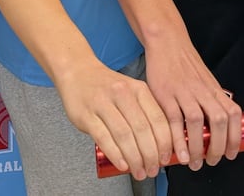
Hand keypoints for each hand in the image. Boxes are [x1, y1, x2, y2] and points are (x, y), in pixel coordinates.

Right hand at [56, 61, 172, 180]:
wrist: (78, 71)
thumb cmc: (107, 86)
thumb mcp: (132, 90)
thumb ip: (145, 110)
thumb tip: (161, 143)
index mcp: (138, 88)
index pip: (157, 119)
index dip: (164, 142)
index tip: (166, 158)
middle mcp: (122, 94)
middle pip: (142, 129)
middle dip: (151, 155)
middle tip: (153, 169)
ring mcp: (103, 103)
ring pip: (124, 135)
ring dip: (134, 158)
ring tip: (139, 172)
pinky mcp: (86, 115)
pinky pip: (103, 138)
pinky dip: (115, 154)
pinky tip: (122, 165)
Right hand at [145, 35, 242, 169]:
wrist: (168, 41)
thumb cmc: (185, 64)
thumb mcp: (205, 81)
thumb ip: (212, 101)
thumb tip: (218, 127)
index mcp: (214, 89)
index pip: (234, 114)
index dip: (236, 136)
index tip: (231, 154)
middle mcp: (203, 91)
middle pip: (220, 120)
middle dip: (219, 146)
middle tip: (212, 162)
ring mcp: (185, 91)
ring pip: (198, 121)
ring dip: (198, 146)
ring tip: (194, 162)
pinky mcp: (166, 93)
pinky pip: (174, 118)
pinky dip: (178, 138)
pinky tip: (178, 153)